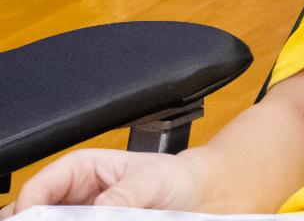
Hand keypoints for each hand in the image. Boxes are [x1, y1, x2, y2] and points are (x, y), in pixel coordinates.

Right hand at [0, 150, 204, 217]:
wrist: (193, 195)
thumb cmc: (172, 177)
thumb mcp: (153, 180)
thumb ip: (126, 195)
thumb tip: (102, 208)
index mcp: (80, 167)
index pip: (39, 187)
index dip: (30, 207)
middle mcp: (72, 194)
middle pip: (35, 212)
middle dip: (37, 220)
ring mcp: (77, 216)